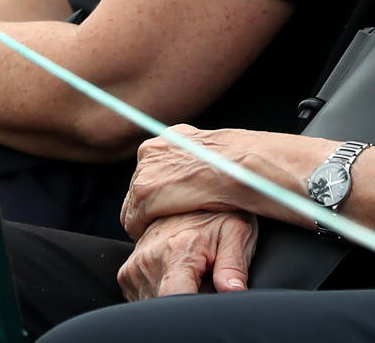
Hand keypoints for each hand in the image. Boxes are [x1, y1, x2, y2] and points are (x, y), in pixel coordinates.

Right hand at [117, 210, 257, 299]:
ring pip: (156, 304)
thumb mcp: (237, 232)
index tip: (207, 296)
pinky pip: (145, 298)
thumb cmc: (217, 214)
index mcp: (176, 252)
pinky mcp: (126, 274)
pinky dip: (163, 291)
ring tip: (192, 272)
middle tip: (205, 277)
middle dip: (191, 299)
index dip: (194, 307)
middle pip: (168, 306)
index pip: (173, 300)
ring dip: (177, 295)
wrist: (189, 189)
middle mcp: (147, 261)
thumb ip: (234, 266)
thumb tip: (233, 292)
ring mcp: (133, 268)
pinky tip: (177, 273)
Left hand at [121, 126, 327, 239]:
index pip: (151, 169)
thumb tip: (199, 172)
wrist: (242, 166)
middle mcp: (153, 150)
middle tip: (164, 222)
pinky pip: (133, 220)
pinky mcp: (144, 193)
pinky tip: (158, 236)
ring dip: (144, 220)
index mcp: (171, 138)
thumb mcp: (215, 153)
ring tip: (162, 232)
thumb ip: (198, 161)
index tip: (169, 205)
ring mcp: (146, 171)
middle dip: (148, 206)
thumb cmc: (239, 164)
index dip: (159, 191)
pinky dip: (142, 231)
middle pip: (138, 187)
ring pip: (132, 205)